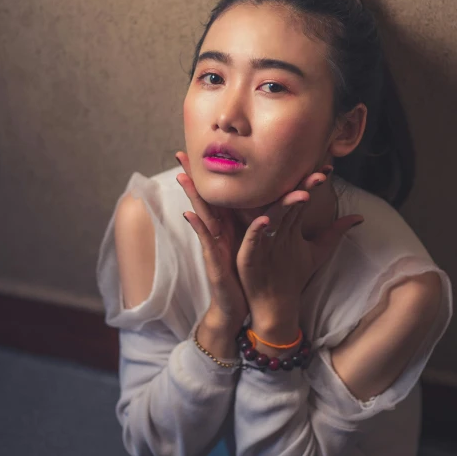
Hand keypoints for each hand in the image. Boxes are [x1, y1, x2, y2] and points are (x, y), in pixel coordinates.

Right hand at [174, 151, 248, 331]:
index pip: (221, 194)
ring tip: (182, 176)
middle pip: (205, 199)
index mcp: (230, 226)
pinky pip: (206, 243)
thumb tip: (275, 204)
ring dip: (192, 196)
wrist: (246, 306)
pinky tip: (190, 215)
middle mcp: (218, 232)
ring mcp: (214, 246)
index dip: (213, 173)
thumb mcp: (261, 244)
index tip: (204, 149)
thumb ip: (265, 223)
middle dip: (193, 176)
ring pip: (203, 216)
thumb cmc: (252, 275)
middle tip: (181, 153)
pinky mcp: (215, 262)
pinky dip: (198, 229)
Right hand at [235, 169, 363, 325]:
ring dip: (284, 205)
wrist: (275, 305)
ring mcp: (261, 240)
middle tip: (318, 175)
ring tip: (301, 195)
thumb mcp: (318, 251)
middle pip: (287, 203)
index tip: (328, 170)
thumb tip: (360, 217)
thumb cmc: (294, 276)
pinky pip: (252, 240)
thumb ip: (335, 233)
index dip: (313, 184)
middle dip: (302, 188)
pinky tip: (265, 220)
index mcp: (289, 224)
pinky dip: (257, 230)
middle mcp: (274, 227)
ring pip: (271, 216)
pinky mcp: (249, 255)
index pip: (301, 197)